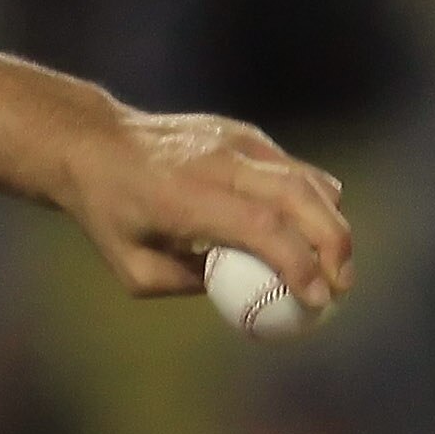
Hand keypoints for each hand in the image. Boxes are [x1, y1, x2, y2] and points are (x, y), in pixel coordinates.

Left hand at [56, 110, 352, 311]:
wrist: (93, 143)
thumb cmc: (109, 212)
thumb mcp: (134, 268)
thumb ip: (188, 284)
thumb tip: (240, 292)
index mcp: (185, 196)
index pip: (262, 226)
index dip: (298, 264)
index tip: (317, 299)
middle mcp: (216, 162)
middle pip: (300, 196)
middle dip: (334, 244)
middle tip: (342, 285)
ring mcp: (235, 141)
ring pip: (307, 178)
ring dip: (331, 222)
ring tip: (332, 264)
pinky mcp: (244, 134)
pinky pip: (293, 169)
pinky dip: (312, 201)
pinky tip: (306, 232)